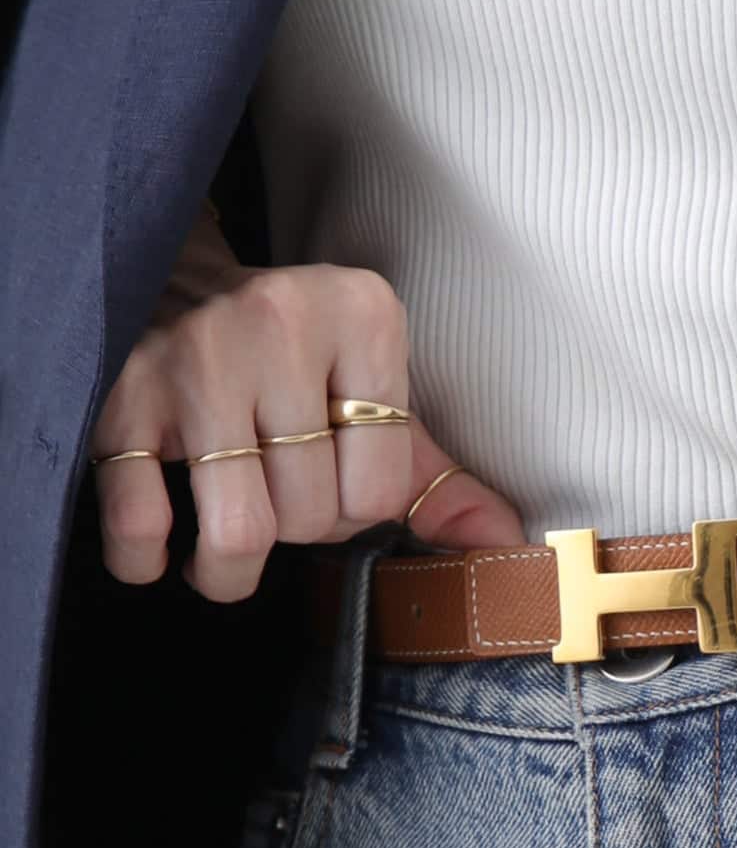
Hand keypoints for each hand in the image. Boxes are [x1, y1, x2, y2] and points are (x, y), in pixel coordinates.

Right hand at [89, 205, 524, 599]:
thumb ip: (436, 474)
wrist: (173, 277)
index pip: (382, 488)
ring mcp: (196, 357)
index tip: (330, 485)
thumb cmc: (292, 356)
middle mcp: (282, 323)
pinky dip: (145, 561)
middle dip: (294, 533)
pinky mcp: (120, 394)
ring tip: (225, 556)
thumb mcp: (374, 391)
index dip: (354, 511)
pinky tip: (158, 550)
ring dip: (228, 571)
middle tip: (274, 501)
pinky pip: (139, 523)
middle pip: (311, 514)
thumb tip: (505, 547)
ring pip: (240, 532)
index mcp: (363, 316)